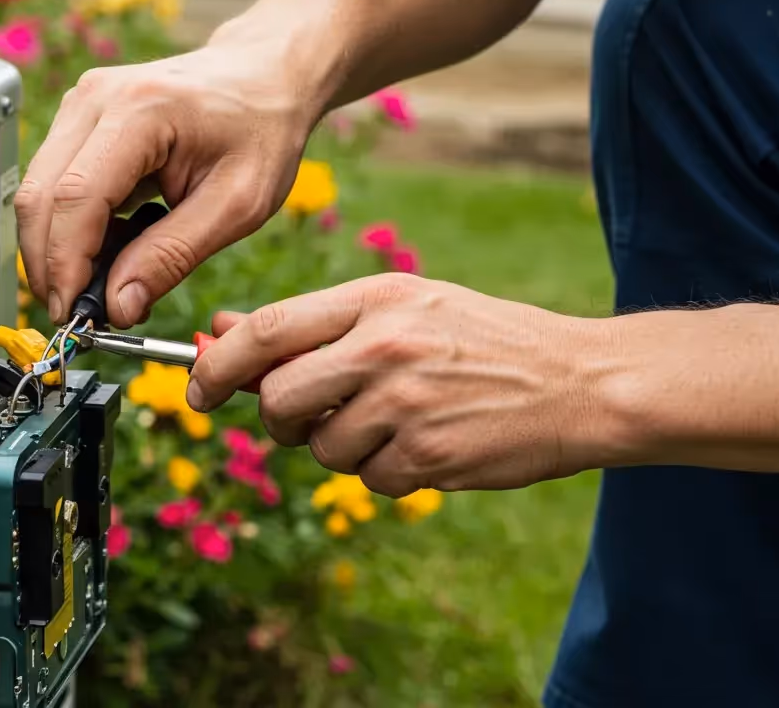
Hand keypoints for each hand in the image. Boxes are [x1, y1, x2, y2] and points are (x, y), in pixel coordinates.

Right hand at [15, 44, 322, 326]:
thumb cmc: (260, 130)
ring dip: (56, 250)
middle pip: (40, 197)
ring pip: (36, 193)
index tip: (74, 313)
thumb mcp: (237, 206)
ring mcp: (81, 103)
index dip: (66, 264)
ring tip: (102, 284)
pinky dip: (68, 228)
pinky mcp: (78, 118)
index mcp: (141, 111)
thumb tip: (119, 306)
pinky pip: (52, 183)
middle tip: (80, 314)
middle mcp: (97, 98)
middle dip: (50, 266)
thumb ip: (173, 256)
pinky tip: (108, 248)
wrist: (264, 76)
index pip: (77, 198)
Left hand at [187, 274, 622, 495]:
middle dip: (280, 417)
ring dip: (343, 447)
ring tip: (396, 422)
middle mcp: (385, 347)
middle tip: (308, 416)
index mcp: (376, 300)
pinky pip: (368, 478)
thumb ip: (318, 323)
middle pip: (279, 397)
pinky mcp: (429, 454)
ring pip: (322, 447)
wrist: (580, 381)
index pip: (267, 330)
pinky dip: (386, 472)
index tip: (198, 386)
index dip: (218, 363)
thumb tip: (225, 332)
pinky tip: (426, 445)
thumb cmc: (483, 340)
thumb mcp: (405, 308)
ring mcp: (406, 403)